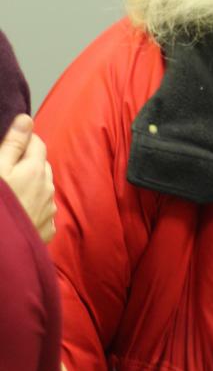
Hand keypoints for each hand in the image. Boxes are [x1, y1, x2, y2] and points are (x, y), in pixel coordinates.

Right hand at [0, 114, 55, 241]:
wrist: (2, 251)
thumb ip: (12, 144)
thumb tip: (27, 119)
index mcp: (35, 170)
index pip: (37, 144)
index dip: (23, 140)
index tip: (8, 143)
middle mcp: (48, 189)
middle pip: (41, 166)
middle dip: (27, 162)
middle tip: (5, 169)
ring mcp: (49, 211)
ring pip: (43, 189)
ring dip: (31, 186)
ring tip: (9, 194)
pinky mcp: (47, 231)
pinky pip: (41, 212)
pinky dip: (32, 208)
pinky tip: (16, 213)